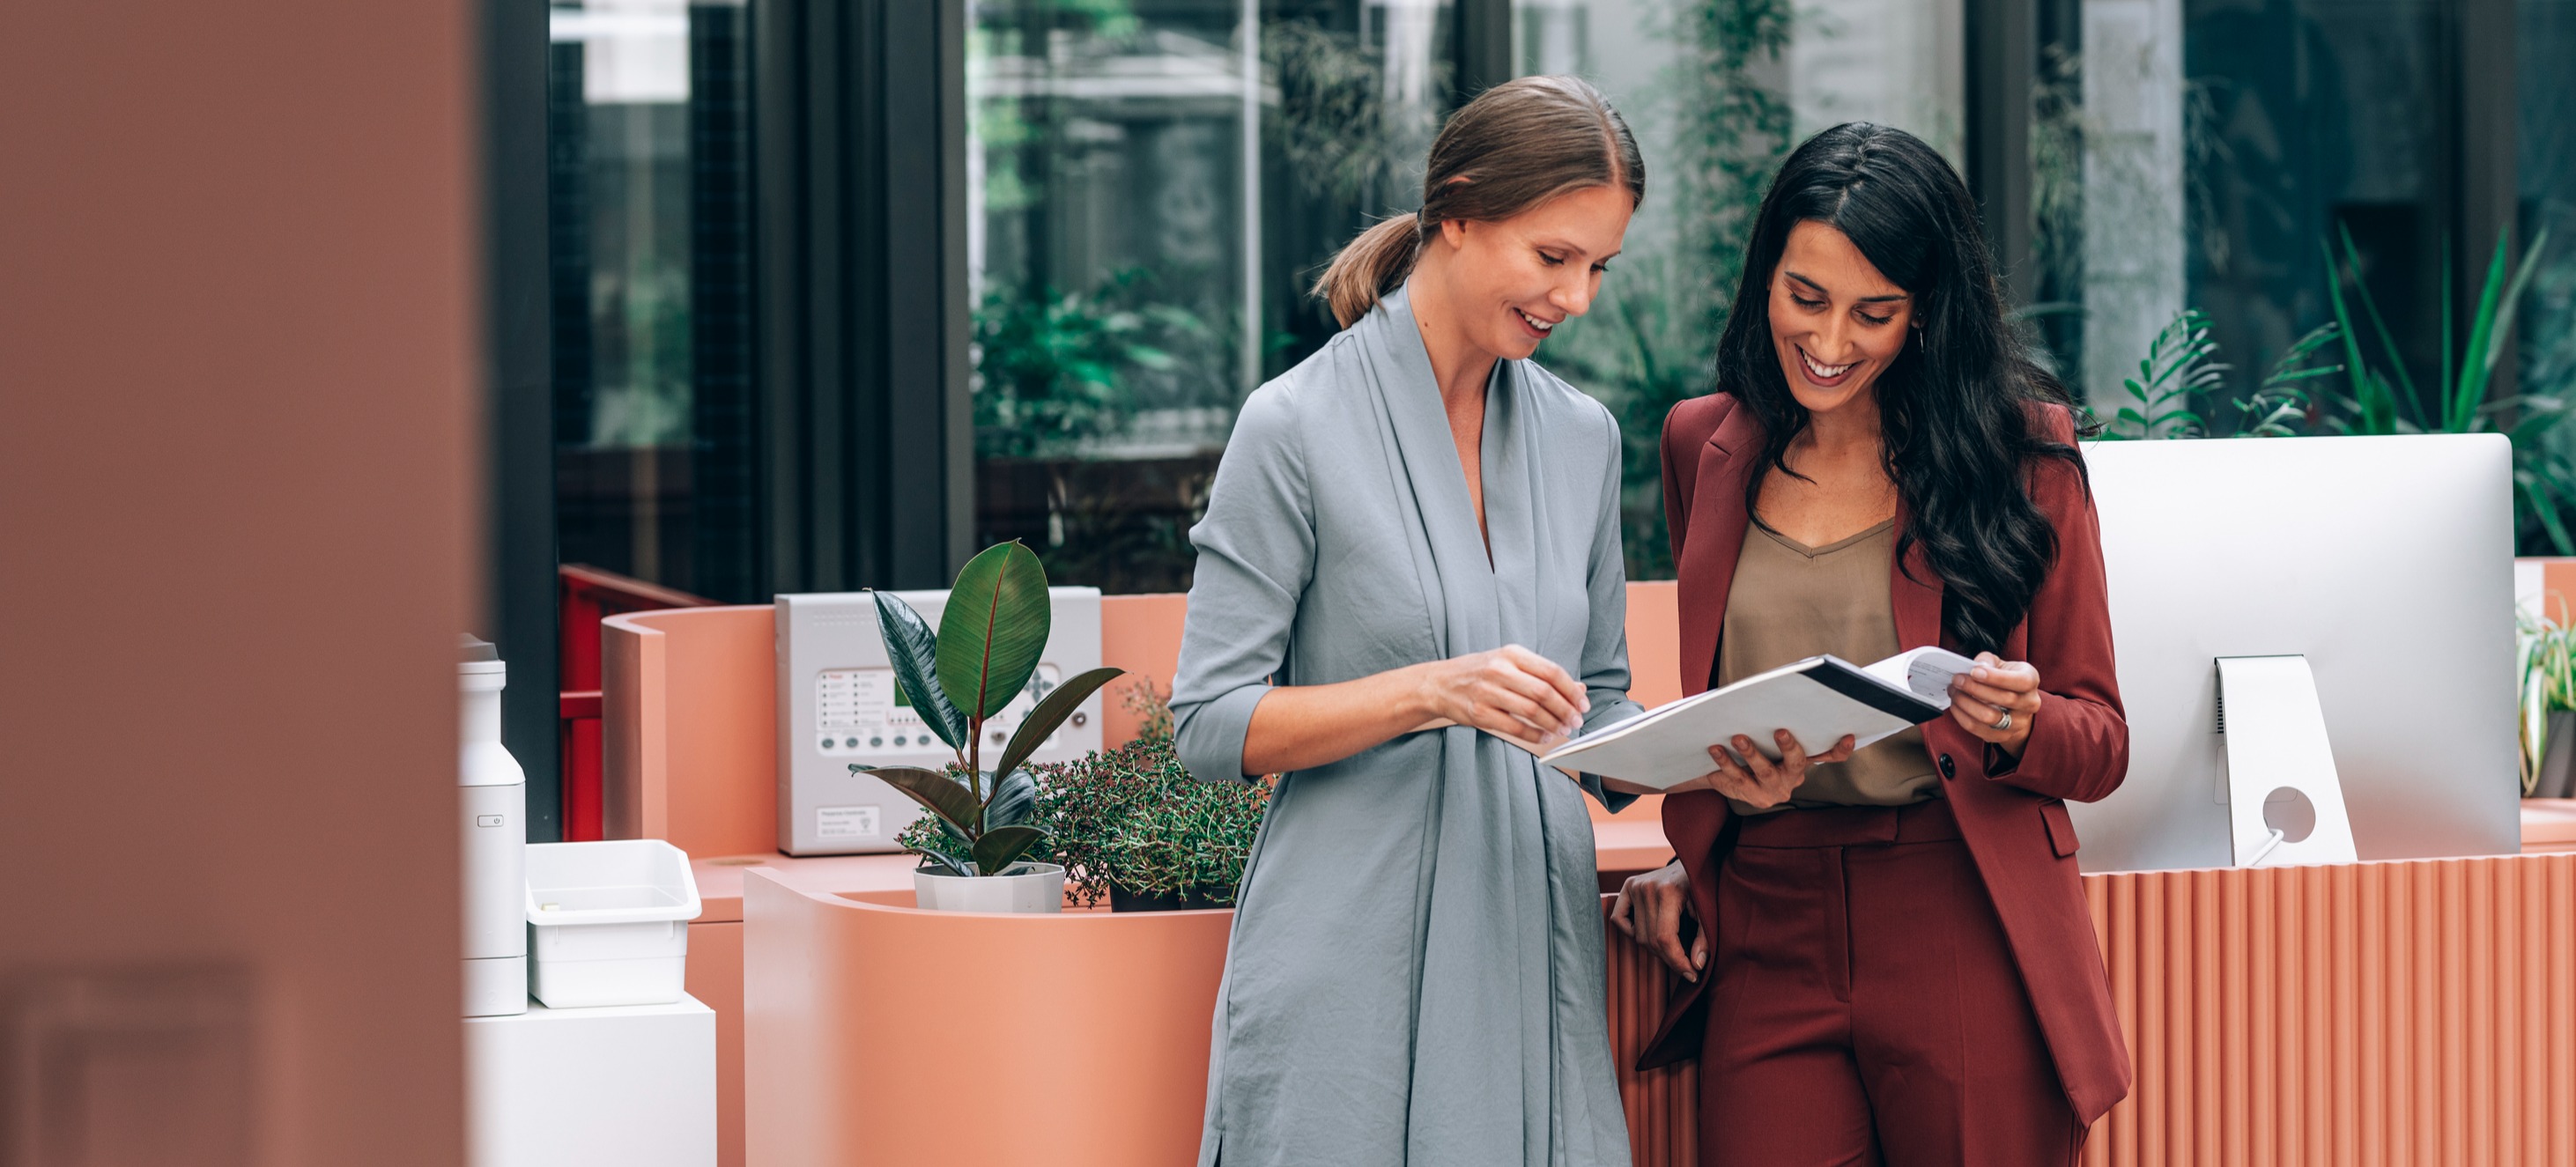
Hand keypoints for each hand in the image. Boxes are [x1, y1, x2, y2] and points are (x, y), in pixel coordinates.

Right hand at [1413, 644, 1588, 748]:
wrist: (1438, 683)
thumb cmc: (1479, 673)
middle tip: (1576, 721)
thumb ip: (1542, 674)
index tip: (1583, 704)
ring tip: (1563, 730)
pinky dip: (1534, 734)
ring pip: (1531, 710)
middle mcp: (1499, 669)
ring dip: (1552, 723)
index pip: (1551, 671)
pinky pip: (1515, 727)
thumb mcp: (1509, 663)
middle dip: (1565, 709)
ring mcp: (1487, 691)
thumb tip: (1579, 689)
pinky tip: (1544, 737)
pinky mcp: (1478, 713)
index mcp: (1511, 654)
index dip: (1571, 690)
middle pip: (1544, 691)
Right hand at [1610, 862, 1704, 979]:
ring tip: (1673, 949)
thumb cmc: (1703, 887)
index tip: (1692, 974)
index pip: (1665, 938)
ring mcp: (1635, 885)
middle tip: (1686, 965)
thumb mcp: (1709, 911)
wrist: (1694, 860)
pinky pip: (1620, 919)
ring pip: (1638, 935)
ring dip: (1656, 949)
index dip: (1678, 962)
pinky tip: (1649, 933)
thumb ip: (1704, 938)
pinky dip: (1631, 931)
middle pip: (1651, 940)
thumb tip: (1696, 965)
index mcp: (1667, 891)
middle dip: (1670, 959)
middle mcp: (1646, 887)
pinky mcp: (1628, 886)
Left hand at [1698, 729, 1854, 808]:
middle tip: (1781, 730)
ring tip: (1737, 737)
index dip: (1840, 749)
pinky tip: (1716, 748)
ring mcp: (1772, 789)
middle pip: (1796, 763)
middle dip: (1789, 747)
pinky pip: (1737, 778)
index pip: (1829, 756)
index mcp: (1802, 760)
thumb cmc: (1755, 746)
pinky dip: (1725, 761)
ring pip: (1764, 771)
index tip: (1848, 735)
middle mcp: (1792, 777)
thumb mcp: (1768, 736)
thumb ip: (1776, 721)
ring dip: (1751, 753)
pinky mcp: (1751, 796)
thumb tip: (1778, 687)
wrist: (1725, 775)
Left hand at [1947, 652, 2040, 757]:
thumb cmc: (2004, 679)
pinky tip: (1955, 705)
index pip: (2021, 681)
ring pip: (1990, 717)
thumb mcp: (2001, 664)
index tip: (1974, 672)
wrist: (2014, 706)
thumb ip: (1988, 661)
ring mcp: (2018, 723)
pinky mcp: (2003, 736)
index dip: (1997, 677)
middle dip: (1975, 688)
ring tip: (1954, 691)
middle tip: (1956, 680)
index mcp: (2031, 680)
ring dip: (1966, 703)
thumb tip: (1977, 667)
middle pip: (2005, 699)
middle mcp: (2029, 703)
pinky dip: (1962, 716)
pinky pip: (1978, 729)